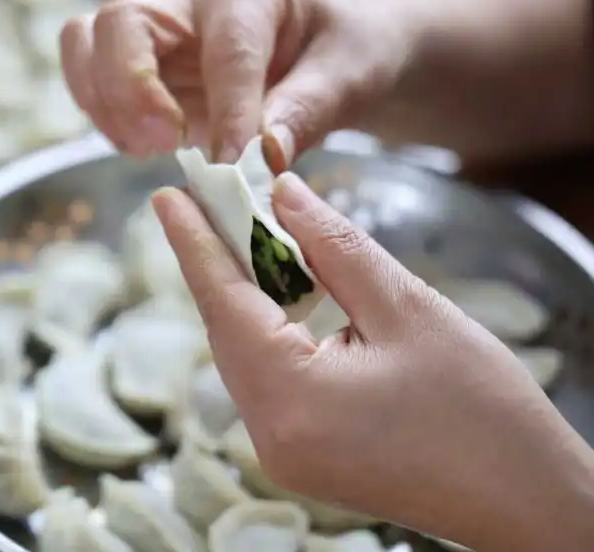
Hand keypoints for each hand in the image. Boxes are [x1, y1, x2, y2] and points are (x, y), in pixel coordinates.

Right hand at [59, 0, 413, 167]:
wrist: (334, 53)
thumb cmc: (348, 53)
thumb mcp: (352, 74)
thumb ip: (310, 110)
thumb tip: (263, 157)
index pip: (223, 47)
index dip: (227, 108)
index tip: (234, 165)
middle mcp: (189, 2)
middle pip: (119, 23)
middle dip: (130, 89)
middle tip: (168, 143)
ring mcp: (156, 36)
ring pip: (86, 45)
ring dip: (105, 105)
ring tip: (152, 148)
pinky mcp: (139, 70)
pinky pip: (91, 82)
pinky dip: (104, 118)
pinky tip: (145, 148)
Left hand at [152, 173, 593, 550]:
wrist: (527, 501)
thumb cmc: (482, 408)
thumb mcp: (406, 308)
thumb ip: (333, 247)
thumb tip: (283, 195)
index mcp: (290, 399)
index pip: (222, 301)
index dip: (193, 240)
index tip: (167, 193)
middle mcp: (269, 435)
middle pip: (225, 328)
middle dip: (217, 260)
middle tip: (205, 199)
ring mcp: (281, 454)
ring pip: (243, 354)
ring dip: (243, 293)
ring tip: (240, 231)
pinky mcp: (300, 457)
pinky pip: (265, 380)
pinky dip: (267, 330)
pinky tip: (277, 291)